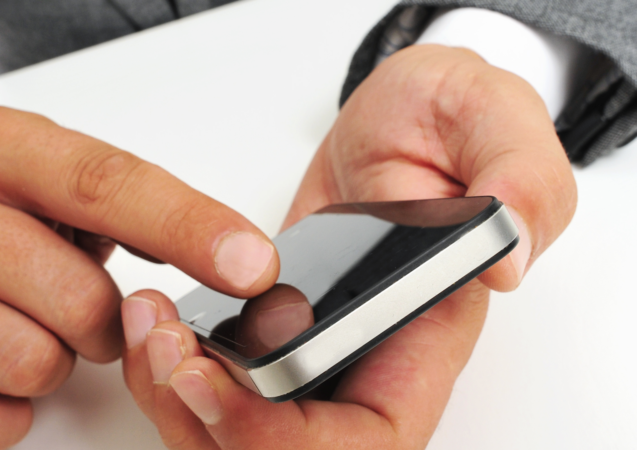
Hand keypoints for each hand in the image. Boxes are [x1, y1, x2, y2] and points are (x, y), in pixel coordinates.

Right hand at [0, 105, 279, 449]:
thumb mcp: (63, 192)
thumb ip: (144, 215)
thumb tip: (242, 262)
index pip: (110, 185)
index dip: (190, 229)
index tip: (253, 267)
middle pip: (79, 297)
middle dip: (103, 323)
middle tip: (79, 307)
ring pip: (30, 362)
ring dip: (51, 363)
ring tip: (27, 330)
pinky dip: (0, 413)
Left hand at [121, 45, 576, 448]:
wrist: (404, 119)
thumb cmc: (449, 122)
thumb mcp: (495, 123)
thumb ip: (519, 183)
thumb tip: (506, 258)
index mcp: (426, 333)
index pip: (367, 436)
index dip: (288, 439)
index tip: (224, 382)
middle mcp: (367, 358)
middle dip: (210, 422)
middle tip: (168, 349)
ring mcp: (313, 345)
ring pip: (237, 428)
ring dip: (177, 397)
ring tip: (149, 322)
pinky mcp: (271, 324)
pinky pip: (216, 378)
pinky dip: (169, 364)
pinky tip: (153, 313)